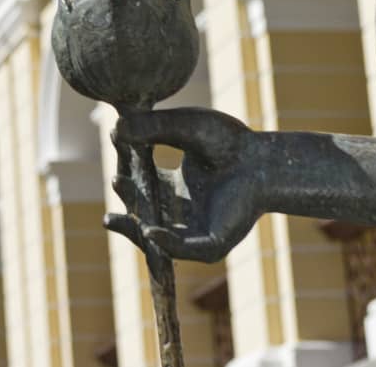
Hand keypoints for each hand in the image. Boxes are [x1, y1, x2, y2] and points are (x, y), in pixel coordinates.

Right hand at [104, 107, 263, 263]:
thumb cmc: (229, 141)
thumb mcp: (184, 128)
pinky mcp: (212, 244)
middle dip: (125, 203)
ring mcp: (197, 228)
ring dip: (134, 229)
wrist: (264, 160)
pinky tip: (151, 231)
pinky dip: (165, 243)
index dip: (126, 171)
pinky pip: (183, 248)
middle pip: (144, 211)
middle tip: (114, 184)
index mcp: (177, 186)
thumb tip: (116, 128)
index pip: (141, 184)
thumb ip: (152, 128)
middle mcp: (184, 209)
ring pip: (156, 236)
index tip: (116, 152)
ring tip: (112, 219)